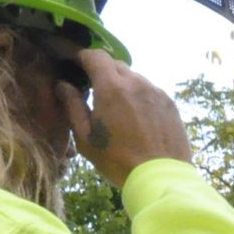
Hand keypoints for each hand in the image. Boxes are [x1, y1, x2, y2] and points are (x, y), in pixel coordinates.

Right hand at [61, 50, 191, 187]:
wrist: (160, 177)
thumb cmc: (117, 160)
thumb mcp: (86, 138)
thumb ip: (72, 106)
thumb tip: (63, 85)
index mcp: (112, 88)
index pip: (96, 56)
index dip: (83, 57)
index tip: (77, 66)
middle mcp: (136, 82)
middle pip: (115, 64)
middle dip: (102, 71)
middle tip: (95, 90)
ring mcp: (156, 91)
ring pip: (134, 77)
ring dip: (123, 84)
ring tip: (118, 108)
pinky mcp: (170, 102)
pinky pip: (150, 90)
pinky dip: (139, 96)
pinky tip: (137, 117)